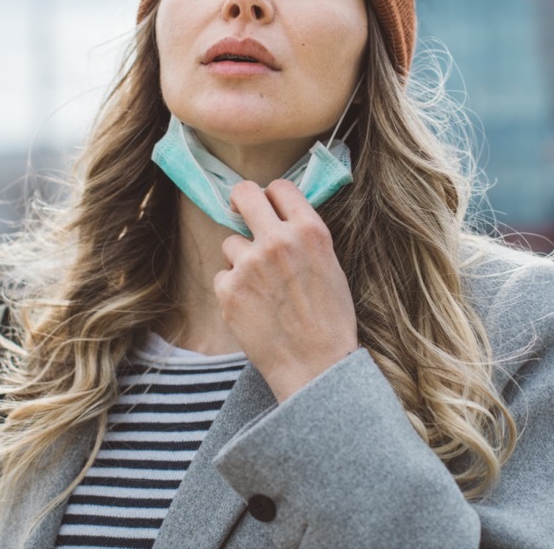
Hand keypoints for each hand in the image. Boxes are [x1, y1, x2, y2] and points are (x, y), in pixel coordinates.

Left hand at [214, 179, 358, 401]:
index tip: (267, 205)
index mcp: (310, 232)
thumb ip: (305, 238)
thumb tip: (280, 218)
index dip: (272, 195)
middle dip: (240, 200)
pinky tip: (253, 308)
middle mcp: (278, 241)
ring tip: (262, 289)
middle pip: (244, 194)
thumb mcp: (330, 266)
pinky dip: (233, 290)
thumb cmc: (330, 321)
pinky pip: (222, 276)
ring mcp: (250, 264)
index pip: (280, 187)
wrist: (316, 366)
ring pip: (230, 243)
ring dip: (240, 260)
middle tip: (239, 211)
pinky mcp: (229, 290)